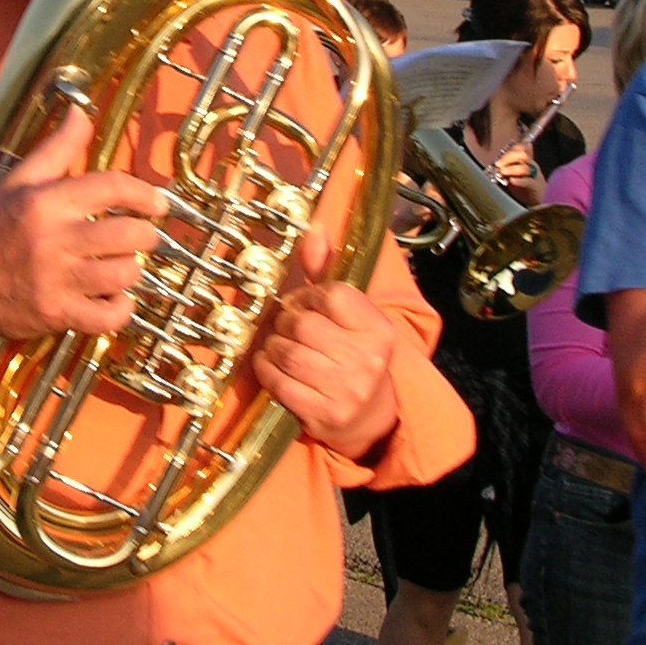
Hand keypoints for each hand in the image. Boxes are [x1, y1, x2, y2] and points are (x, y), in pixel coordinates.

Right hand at [0, 105, 168, 345]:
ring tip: (123, 265)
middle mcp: (53, 239)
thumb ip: (56, 147)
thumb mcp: (18, 180)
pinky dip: (121, 309)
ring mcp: (55, 280)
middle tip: (142, 236)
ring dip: (132, 270)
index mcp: (46, 202)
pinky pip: (108, 316)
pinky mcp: (56, 314)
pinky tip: (115, 298)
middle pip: (128, 234)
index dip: (144, 193)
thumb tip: (82, 112)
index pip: (112, 188)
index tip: (157, 203)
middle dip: (146, 235)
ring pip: (122, 274)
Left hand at [250, 275, 403, 458]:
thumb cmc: (355, 355)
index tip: (302, 304)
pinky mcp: (326, 415)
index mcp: (378, 329)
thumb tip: (312, 229)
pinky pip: (280, 384)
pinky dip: (267, 371)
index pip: (332, 296)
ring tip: (278, 346)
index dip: (306, 296)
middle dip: (284, 323)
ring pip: (288, 354)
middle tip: (285, 327)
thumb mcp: (351, 315)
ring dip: (273, 347)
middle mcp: (368, 359)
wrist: (370, 415)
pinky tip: (271, 367)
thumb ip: (328, 272)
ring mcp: (348, 390)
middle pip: (304, 326)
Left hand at [486, 141, 536, 191]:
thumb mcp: (517, 173)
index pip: (520, 148)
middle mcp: (531, 165)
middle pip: (522, 154)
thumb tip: (498, 159)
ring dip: (511, 169)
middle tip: (498, 164)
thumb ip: (510, 165)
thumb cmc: (526, 187)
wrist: (540, 200)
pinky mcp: (534, 186)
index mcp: (527, 160)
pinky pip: (528, 182)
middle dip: (508, 157)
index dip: (509, 150)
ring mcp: (534, 175)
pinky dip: (519, 181)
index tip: (498, 158)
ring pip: (524, 167)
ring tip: (502, 172)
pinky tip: (512, 181)